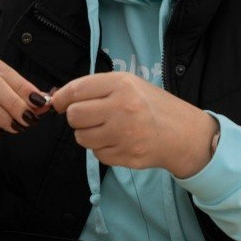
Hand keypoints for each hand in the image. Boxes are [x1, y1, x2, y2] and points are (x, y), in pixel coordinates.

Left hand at [50, 72, 217, 176]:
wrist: (183, 133)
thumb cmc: (151, 105)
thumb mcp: (129, 85)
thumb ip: (96, 88)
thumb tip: (58, 98)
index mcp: (122, 84)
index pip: (77, 90)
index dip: (61, 98)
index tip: (57, 103)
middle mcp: (122, 107)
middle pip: (74, 115)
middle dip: (76, 117)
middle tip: (89, 117)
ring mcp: (124, 134)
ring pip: (81, 137)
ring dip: (87, 134)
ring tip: (105, 129)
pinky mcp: (126, 155)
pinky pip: (96, 154)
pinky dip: (102, 149)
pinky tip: (117, 141)